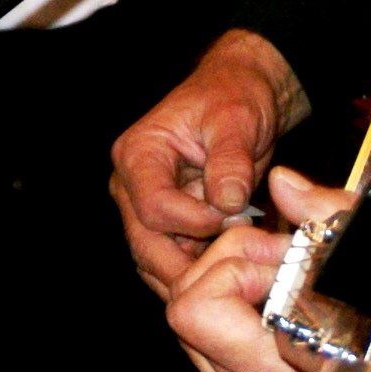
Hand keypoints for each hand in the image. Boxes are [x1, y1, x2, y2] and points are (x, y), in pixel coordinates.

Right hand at [110, 30, 309, 299]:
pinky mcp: (165, 226)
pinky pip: (173, 261)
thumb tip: (228, 202)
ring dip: (194, 273)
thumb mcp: (237, 119)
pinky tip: (231, 271)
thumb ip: (231, 160)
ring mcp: (145, 209)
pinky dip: (199, 272)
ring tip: (236, 272)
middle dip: (189, 264)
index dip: (195, 221)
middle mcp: (131, 186)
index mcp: (138, 154)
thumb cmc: (233, 99)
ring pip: (156, 261)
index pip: (154, 206)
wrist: (239, 97)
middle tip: (235, 272)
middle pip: (146, 244)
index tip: (236, 216)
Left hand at [166, 167, 370, 371]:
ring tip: (286, 275)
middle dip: (228, 263)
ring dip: (228, 283)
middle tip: (283, 258)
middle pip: (184, 307)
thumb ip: (335, 219)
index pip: (199, 309)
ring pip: (188, 322)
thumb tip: (283, 184)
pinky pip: (208, 339)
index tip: (288, 258)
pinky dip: (234, 306)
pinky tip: (282, 297)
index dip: (237, 265)